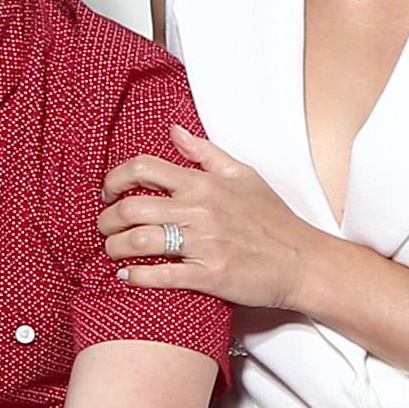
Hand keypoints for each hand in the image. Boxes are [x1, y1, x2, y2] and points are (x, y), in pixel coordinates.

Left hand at [102, 127, 329, 312]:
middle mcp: (200, 211)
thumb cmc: (275, 220)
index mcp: (204, 184)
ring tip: (113, 251)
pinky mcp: (209, 277)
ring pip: (138, 241)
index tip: (109, 191)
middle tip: (105, 227)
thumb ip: (205, 152)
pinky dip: (135, 276)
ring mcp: (204, 245)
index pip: (144, 168)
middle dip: (106, 220)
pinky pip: (160, 275)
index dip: (115, 178)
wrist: (303, 261)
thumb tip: (174, 131)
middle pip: (130, 208)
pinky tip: (127, 276)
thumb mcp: (244, 175)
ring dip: (114, 248)